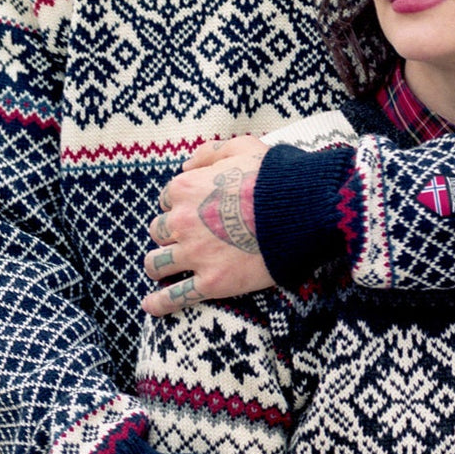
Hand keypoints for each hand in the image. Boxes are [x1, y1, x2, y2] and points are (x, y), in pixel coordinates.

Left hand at [143, 137, 270, 312]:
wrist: (302, 211)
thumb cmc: (275, 177)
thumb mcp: (242, 147)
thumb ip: (210, 152)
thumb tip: (186, 164)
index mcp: (186, 188)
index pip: (166, 199)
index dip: (180, 205)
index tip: (194, 211)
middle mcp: (182, 221)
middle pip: (159, 231)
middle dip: (171, 234)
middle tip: (188, 238)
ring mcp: (196, 254)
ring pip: (156, 264)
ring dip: (159, 265)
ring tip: (166, 269)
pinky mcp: (212, 282)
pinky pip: (175, 297)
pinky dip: (160, 303)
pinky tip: (152, 306)